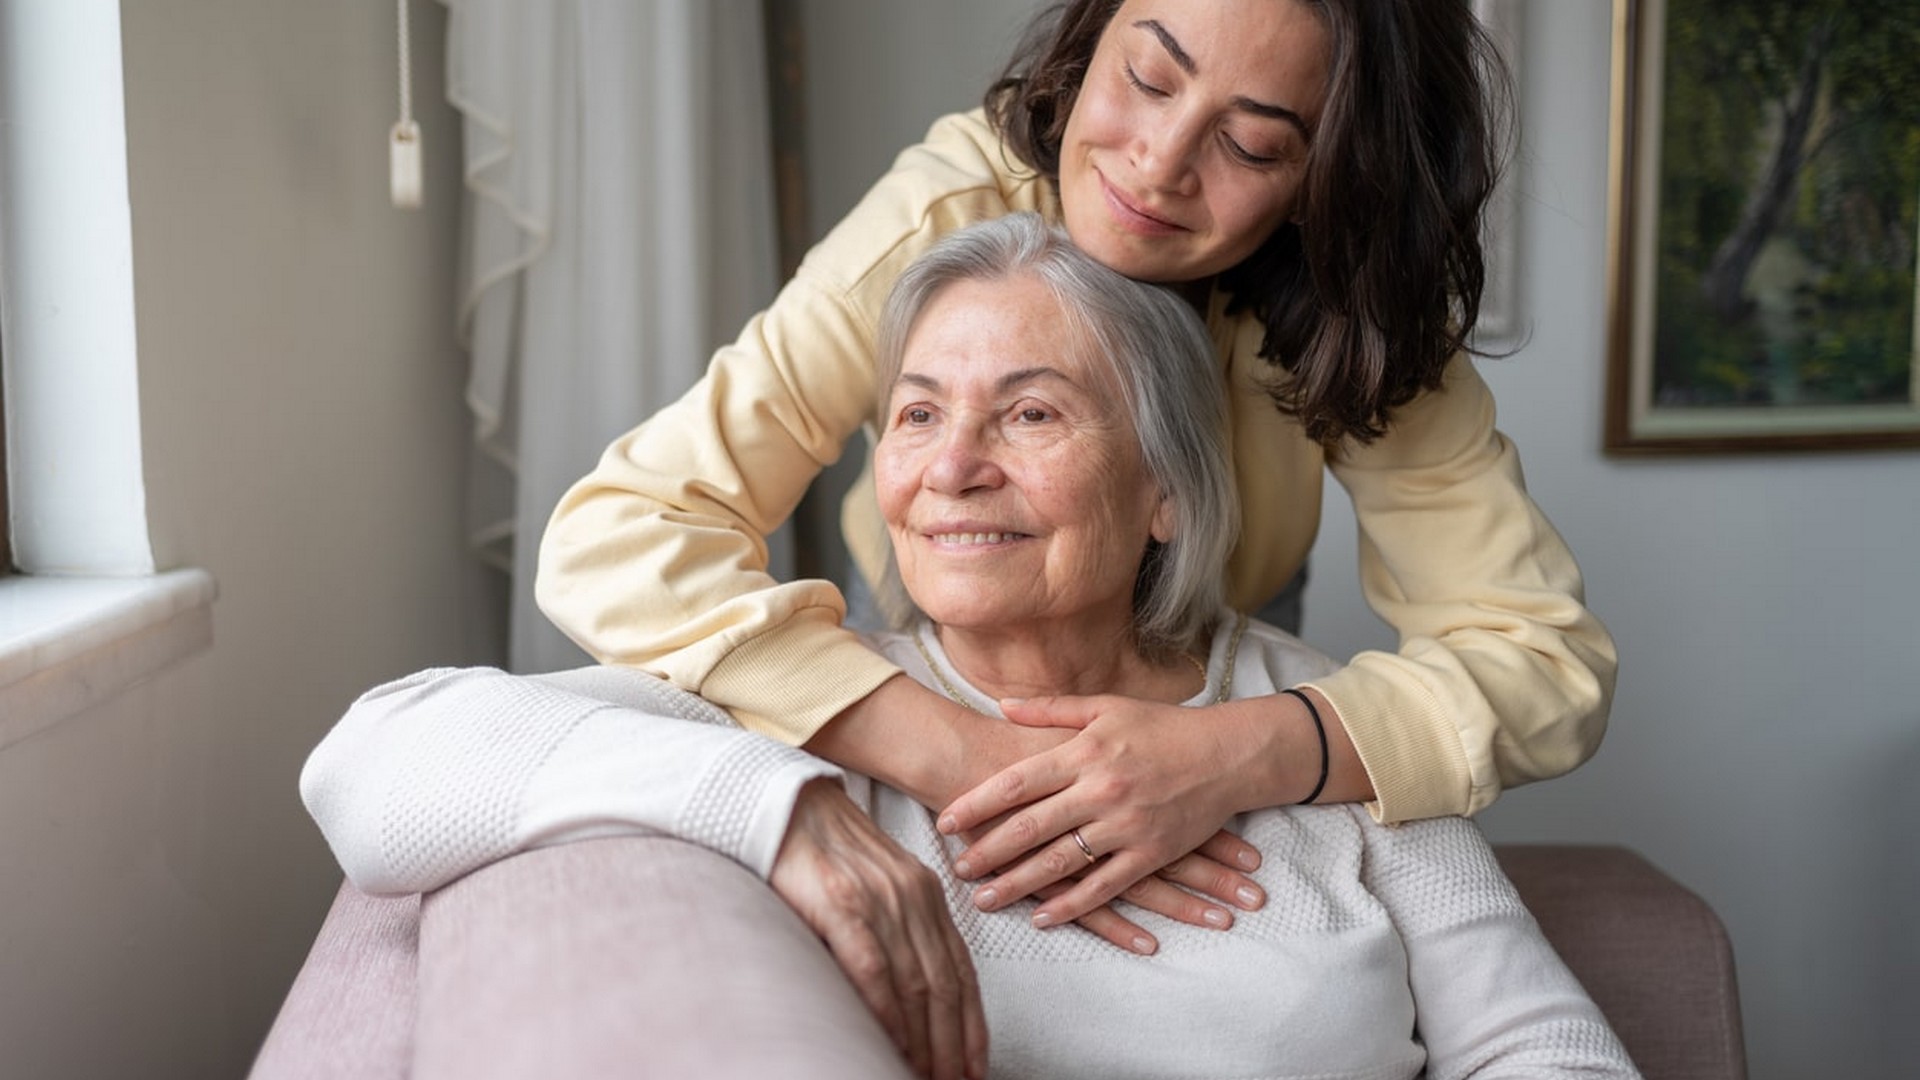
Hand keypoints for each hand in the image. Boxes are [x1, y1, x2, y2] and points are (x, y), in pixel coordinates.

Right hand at [770, 780, 986, 1079]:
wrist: (780, 802)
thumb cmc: (821, 849)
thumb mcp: (875, 882)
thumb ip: (897, 926)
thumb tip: (909, 990)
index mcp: (924, 892)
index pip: (960, 971)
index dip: (971, 1025)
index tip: (976, 1066)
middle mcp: (911, 896)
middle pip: (944, 986)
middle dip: (953, 1046)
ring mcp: (878, 898)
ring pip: (915, 984)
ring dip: (924, 1041)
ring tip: (926, 1078)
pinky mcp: (840, 901)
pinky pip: (873, 968)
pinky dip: (887, 1012)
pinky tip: (891, 1043)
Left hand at [806, 676, 1247, 953]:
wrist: (1227, 754)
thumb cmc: (1162, 727)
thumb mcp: (1105, 706)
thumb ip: (1050, 709)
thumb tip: (1001, 705)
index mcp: (1085, 752)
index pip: (1017, 782)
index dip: (978, 804)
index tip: (946, 822)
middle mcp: (1100, 790)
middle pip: (1030, 828)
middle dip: (987, 852)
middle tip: (955, 869)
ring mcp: (1126, 825)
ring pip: (1060, 863)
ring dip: (1018, 884)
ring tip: (983, 899)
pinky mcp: (1151, 853)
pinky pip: (1105, 886)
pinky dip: (1072, 905)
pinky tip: (1042, 917)